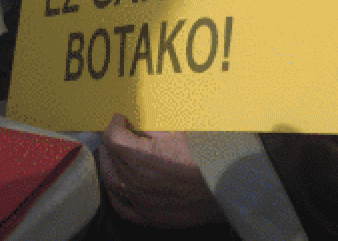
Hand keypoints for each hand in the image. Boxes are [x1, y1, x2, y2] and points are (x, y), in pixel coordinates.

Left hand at [97, 113, 223, 228]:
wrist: (227, 186)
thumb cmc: (205, 155)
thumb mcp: (177, 131)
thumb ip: (152, 129)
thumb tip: (138, 125)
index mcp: (140, 158)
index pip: (113, 138)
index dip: (115, 124)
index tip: (121, 119)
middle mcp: (136, 183)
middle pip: (110, 159)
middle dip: (112, 143)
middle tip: (119, 134)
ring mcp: (141, 202)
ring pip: (112, 182)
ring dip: (111, 165)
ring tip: (116, 156)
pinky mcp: (150, 217)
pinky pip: (122, 207)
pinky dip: (116, 193)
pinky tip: (118, 184)